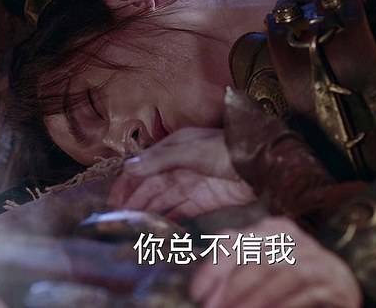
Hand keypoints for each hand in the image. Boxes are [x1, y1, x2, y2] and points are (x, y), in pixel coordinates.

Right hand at [107, 128, 255, 219]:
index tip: (113, 201)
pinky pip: (180, 210)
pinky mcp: (204, 200)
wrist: (261, 165)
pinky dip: (168, 218)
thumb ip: (159, 161)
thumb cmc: (227, 149)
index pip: (143, 166)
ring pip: (163, 199)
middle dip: (135, 201)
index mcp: (174, 148)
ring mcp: (192, 183)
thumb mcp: (190, 150)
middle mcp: (179, 165)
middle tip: (119, 219)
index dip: (127, 183)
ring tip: (133, 226)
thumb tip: (129, 167)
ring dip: (148, 211)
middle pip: (151, 185)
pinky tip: (157, 228)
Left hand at [191, 217, 362, 307]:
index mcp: (273, 230)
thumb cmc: (290, 285)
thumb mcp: (261, 271)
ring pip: (281, 273)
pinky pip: (304, 293)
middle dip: (232, 287)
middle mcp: (297, 239)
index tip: (197, 293)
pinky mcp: (334, 283)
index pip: (237, 241)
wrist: (337, 294)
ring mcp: (318, 259)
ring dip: (254, 299)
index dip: (214, 267)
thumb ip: (235, 270)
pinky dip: (281, 306)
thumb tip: (203, 290)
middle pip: (258, 256)